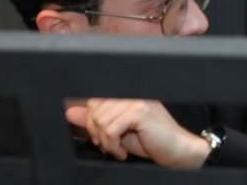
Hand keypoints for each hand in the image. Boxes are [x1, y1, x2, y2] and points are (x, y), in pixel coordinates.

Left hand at [65, 98, 208, 167]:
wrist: (176, 149)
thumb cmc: (151, 140)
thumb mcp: (118, 131)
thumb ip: (96, 121)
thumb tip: (71, 113)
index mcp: (126, 95)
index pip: (94, 100)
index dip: (92, 122)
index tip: (102, 138)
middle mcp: (132, 94)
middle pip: (95, 109)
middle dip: (96, 133)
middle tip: (110, 145)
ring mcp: (137, 100)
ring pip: (101, 121)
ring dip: (106, 142)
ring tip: (118, 150)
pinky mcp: (140, 111)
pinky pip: (111, 130)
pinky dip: (113, 146)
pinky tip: (123, 152)